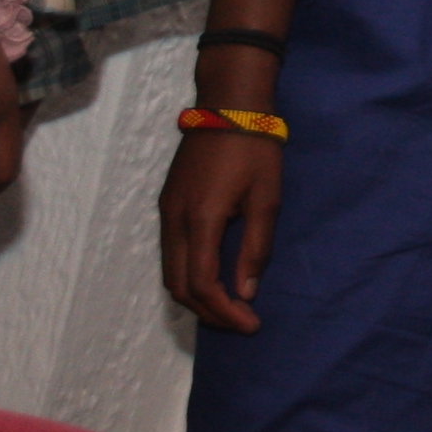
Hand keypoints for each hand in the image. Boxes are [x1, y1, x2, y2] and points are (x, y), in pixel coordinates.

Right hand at [157, 47, 287, 330]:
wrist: (227, 106)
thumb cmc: (255, 150)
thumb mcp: (266, 199)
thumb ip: (255, 249)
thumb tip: (246, 292)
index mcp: (200, 221)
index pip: (202, 284)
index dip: (224, 312)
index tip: (250, 324)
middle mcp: (174, 221)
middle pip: (179, 286)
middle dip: (208, 311)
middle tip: (240, 322)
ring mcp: (165, 212)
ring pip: (170, 272)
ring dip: (196, 295)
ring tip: (229, 306)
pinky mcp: (167, 204)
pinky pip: (171, 253)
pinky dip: (188, 274)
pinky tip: (213, 278)